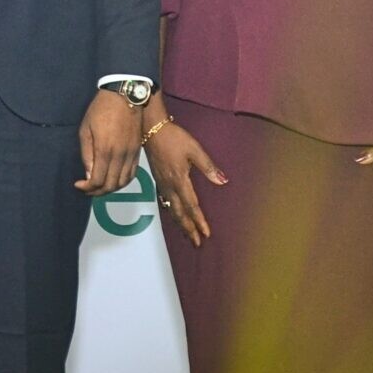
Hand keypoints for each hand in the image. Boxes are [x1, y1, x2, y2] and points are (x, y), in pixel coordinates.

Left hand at [77, 89, 142, 195]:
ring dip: (110, 189)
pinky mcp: (137, 151)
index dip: (87, 187)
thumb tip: (89, 175)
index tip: (78, 184)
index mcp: (105, 150)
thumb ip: (87, 154)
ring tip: (99, 186)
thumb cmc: (100, 110)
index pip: (98, 180)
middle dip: (97, 191)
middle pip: (111, 185)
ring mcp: (131, 154)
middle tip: (87, 188)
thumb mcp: (85, 130)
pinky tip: (113, 179)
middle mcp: (120, 156)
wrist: (124, 96)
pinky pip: (131, 174)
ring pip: (123, 182)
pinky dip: (122, 182)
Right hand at [143, 119, 225, 246]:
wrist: (150, 129)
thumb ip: (208, 166)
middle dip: (188, 229)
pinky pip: (165, 203)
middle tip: (196, 243)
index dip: (199, 221)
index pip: (192, 206)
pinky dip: (172, 213)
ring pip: (171, 210)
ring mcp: (162, 184)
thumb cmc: (174, 137)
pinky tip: (174, 215)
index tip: (207, 234)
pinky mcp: (158, 180)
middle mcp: (169, 186)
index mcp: (180, 180)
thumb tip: (223, 181)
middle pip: (180, 213)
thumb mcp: (194, 149)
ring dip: (180, 224)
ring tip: (187, 235)